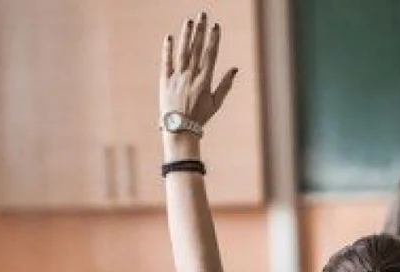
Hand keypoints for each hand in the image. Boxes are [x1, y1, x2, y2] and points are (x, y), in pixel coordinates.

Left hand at [160, 13, 237, 135]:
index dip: (214, 39)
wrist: (179, 129)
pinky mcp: (165, 81)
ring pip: (183, 52)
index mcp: (205, 81)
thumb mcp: (216, 102)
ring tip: (189, 20)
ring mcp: (177, 78)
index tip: (216, 26)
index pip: (210, 54)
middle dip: (200, 30)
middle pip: (197, 49)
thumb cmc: (200, 117)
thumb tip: (235, 69)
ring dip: (186, 35)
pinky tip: (169, 37)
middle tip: (203, 14)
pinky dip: (167, 49)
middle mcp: (191, 76)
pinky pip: (166, 62)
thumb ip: (225, 85)